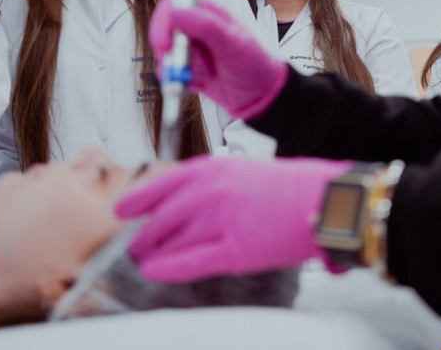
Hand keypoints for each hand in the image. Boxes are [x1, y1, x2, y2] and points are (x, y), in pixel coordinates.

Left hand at [115, 155, 351, 282]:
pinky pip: (190, 262)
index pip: (158, 185)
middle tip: (134, 245)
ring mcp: (219, 221)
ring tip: (144, 260)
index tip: (121, 211)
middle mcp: (209, 192)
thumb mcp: (236, 171)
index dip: (136, 201)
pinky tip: (154, 271)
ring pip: (170, 240)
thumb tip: (172, 203)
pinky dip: (167, 268)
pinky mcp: (234, 250)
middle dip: (143, 235)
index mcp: (209, 168)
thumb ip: (204, 183)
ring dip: (152, 252)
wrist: (319, 199)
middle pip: (160, 218)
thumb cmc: (281, 188)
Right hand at [149, 0, 288, 120]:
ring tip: (204, 74)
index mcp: (205, 12)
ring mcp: (190, 49)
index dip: (163, 23)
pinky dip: (182, 81)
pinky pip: (171, 74)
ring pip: (167, 55)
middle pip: (163, 32)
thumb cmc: (253, 62)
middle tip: (180, 67)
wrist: (259, 94)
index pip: (172, 6)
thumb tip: (175, 12)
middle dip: (169, 52)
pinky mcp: (187, 68)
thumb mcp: (232, 41)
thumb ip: (204, 25)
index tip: (164, 44)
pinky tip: (201, 82)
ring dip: (180, 69)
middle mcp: (194, 28)